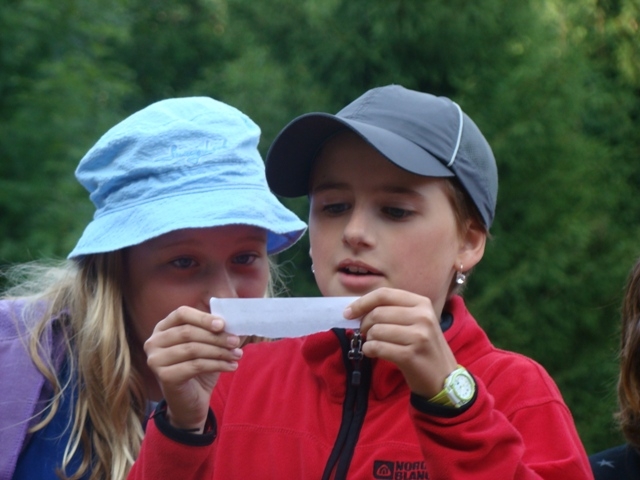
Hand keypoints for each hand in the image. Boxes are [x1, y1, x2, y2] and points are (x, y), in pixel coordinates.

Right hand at [144, 306, 242, 430]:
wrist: (190, 403)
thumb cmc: (198, 369)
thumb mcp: (206, 346)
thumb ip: (215, 331)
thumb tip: (235, 321)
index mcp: (162, 328)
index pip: (181, 313)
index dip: (203, 317)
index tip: (223, 325)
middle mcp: (154, 342)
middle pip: (188, 332)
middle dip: (216, 337)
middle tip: (236, 342)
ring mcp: (156, 360)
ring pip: (193, 349)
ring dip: (219, 351)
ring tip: (237, 355)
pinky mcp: (164, 376)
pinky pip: (195, 365)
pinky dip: (217, 364)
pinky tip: (231, 366)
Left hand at [344, 287, 457, 397]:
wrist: (443, 377)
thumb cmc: (424, 347)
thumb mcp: (417, 322)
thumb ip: (393, 311)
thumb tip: (356, 308)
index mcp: (422, 303)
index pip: (384, 294)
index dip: (362, 302)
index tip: (348, 312)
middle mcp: (423, 317)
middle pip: (377, 313)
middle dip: (364, 324)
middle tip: (365, 333)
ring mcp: (419, 336)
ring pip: (376, 331)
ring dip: (368, 340)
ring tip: (374, 345)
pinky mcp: (411, 355)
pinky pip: (377, 348)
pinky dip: (369, 351)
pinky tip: (373, 353)